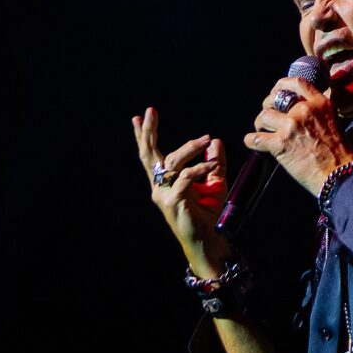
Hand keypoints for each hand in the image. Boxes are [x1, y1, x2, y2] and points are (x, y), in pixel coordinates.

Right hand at [132, 107, 229, 277]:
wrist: (210, 241)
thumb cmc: (209, 214)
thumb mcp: (214, 183)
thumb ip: (213, 163)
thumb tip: (214, 141)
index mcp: (165, 181)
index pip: (151, 155)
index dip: (144, 136)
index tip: (138, 116)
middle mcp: (159, 186)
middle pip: (149, 154)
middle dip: (148, 131)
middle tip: (149, 111)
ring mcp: (164, 195)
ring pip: (171, 162)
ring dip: (189, 148)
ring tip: (206, 140)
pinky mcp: (173, 202)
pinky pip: (184, 178)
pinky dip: (198, 168)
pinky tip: (209, 164)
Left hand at [244, 77, 352, 195]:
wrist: (340, 174)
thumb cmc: (340, 154)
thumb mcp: (334, 122)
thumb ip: (317, 113)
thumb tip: (299, 113)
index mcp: (320, 103)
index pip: (296, 83)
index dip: (281, 85)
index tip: (276, 91)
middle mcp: (304, 110)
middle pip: (275, 98)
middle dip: (267, 105)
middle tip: (268, 116)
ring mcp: (291, 126)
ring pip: (263, 116)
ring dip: (260, 124)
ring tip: (262, 131)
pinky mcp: (281, 144)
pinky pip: (256, 138)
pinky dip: (251, 141)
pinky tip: (252, 142)